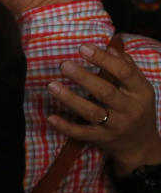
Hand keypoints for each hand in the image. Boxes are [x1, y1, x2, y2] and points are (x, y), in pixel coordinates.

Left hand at [47, 44, 160, 174]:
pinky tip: (51, 117)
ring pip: (90, 112)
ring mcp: (114, 126)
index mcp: (140, 92)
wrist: (141, 145)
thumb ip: (127, 67)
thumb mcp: (139, 89)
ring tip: (52, 85)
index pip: (123, 72)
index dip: (103, 59)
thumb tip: (111, 47)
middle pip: (105, 92)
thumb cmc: (137, 109)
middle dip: (83, 77)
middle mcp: (129, 109)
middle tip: (64, 65)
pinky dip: (65, 126)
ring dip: (70, 99)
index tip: (83, 48)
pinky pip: (81, 133)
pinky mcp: (101, 139)